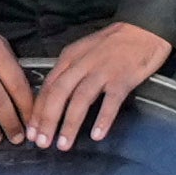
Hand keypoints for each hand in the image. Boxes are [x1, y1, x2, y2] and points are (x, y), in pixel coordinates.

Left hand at [25, 21, 174, 149]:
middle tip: (41, 142)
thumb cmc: (113, 44)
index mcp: (70, 57)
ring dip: (70, 124)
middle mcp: (83, 64)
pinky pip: (111, 101)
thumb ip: (69, 71)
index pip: (49, 86)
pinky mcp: (124, 78)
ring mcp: (104, 71)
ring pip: (81, 99)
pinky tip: (97, 135)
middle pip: (59, 94)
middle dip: (48, 120)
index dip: (38, 111)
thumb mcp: (83, 51)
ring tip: (63, 145)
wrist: (144, 29)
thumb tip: (54, 98)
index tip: (31, 132)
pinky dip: (103, 119)